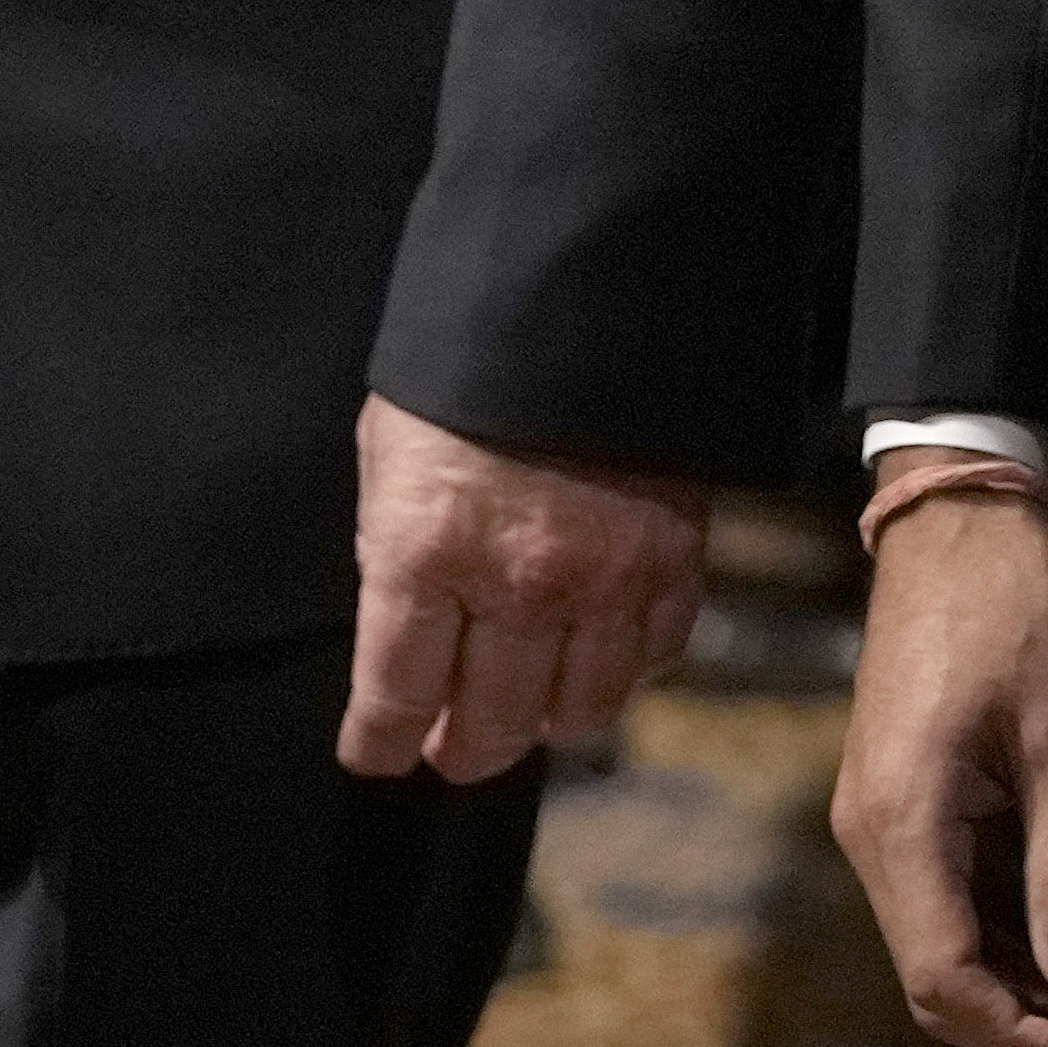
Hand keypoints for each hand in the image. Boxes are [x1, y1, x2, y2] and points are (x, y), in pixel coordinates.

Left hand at [337, 396, 704, 785]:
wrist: (581, 292)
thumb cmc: (462, 369)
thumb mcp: (389, 455)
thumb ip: (398, 552)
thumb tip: (408, 633)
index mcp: (426, 554)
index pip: (394, 696)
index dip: (378, 743)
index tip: (374, 754)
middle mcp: (516, 585)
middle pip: (489, 726)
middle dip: (460, 749)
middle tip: (451, 746)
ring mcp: (604, 579)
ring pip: (578, 712)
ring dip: (545, 722)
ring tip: (527, 709)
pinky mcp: (673, 559)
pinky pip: (653, 656)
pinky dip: (625, 670)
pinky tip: (598, 654)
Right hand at [824, 484, 1047, 1046]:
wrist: (957, 516)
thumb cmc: (1015, 611)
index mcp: (902, 823)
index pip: (949, 982)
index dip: (1032, 1041)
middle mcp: (872, 836)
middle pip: (938, 982)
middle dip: (1031, 1032)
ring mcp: (879, 820)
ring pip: (939, 949)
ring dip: (1020, 994)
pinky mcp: (899, 802)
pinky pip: (943, 903)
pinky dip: (1002, 942)